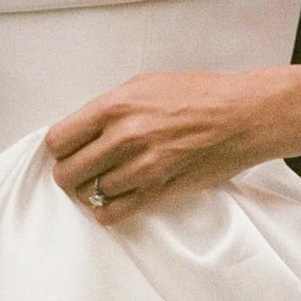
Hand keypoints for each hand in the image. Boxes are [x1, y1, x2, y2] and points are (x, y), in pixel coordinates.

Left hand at [44, 71, 283, 224]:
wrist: (241, 117)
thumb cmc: (198, 96)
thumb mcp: (143, 85)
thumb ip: (108, 109)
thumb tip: (81, 129)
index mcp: (115, 107)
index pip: (59, 140)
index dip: (60, 148)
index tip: (67, 150)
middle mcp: (123, 138)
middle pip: (67, 172)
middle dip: (70, 172)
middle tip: (81, 169)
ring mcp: (140, 169)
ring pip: (89, 195)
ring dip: (92, 191)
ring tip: (105, 181)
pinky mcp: (158, 192)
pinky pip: (113, 214)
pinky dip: (107, 211)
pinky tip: (114, 200)